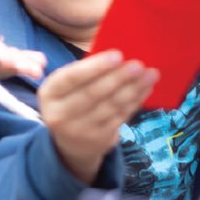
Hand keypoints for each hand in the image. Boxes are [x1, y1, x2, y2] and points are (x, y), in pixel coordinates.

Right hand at [39, 51, 157, 183]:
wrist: (70, 144)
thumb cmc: (72, 101)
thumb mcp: (66, 88)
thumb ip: (85, 72)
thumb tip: (119, 56)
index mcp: (49, 93)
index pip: (72, 77)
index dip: (96, 67)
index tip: (118, 55)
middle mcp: (60, 114)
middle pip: (93, 93)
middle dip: (118, 78)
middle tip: (138, 65)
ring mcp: (79, 130)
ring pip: (111, 106)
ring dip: (133, 88)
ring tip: (150, 74)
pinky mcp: (99, 140)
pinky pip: (121, 117)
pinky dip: (135, 101)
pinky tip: (145, 88)